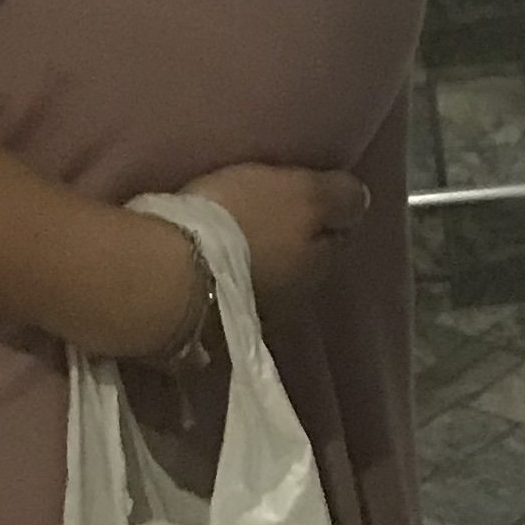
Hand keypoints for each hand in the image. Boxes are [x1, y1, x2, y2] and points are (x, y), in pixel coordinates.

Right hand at [135, 161, 370, 351]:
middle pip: (298, 268)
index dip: (322, 217)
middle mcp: (291, 302)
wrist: (164, 275)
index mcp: (318, 266)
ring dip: (252, 268)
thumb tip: (361, 202)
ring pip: (262, 287)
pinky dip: (218, 284)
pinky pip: (222, 300)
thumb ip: (339, 197)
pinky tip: (201, 268)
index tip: (303, 198)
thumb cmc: (240, 224)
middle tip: (264, 217)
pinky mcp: (204, 330)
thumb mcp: (302, 194)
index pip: (335, 240)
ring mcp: (248, 321)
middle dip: (287, 246)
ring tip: (230, 241)